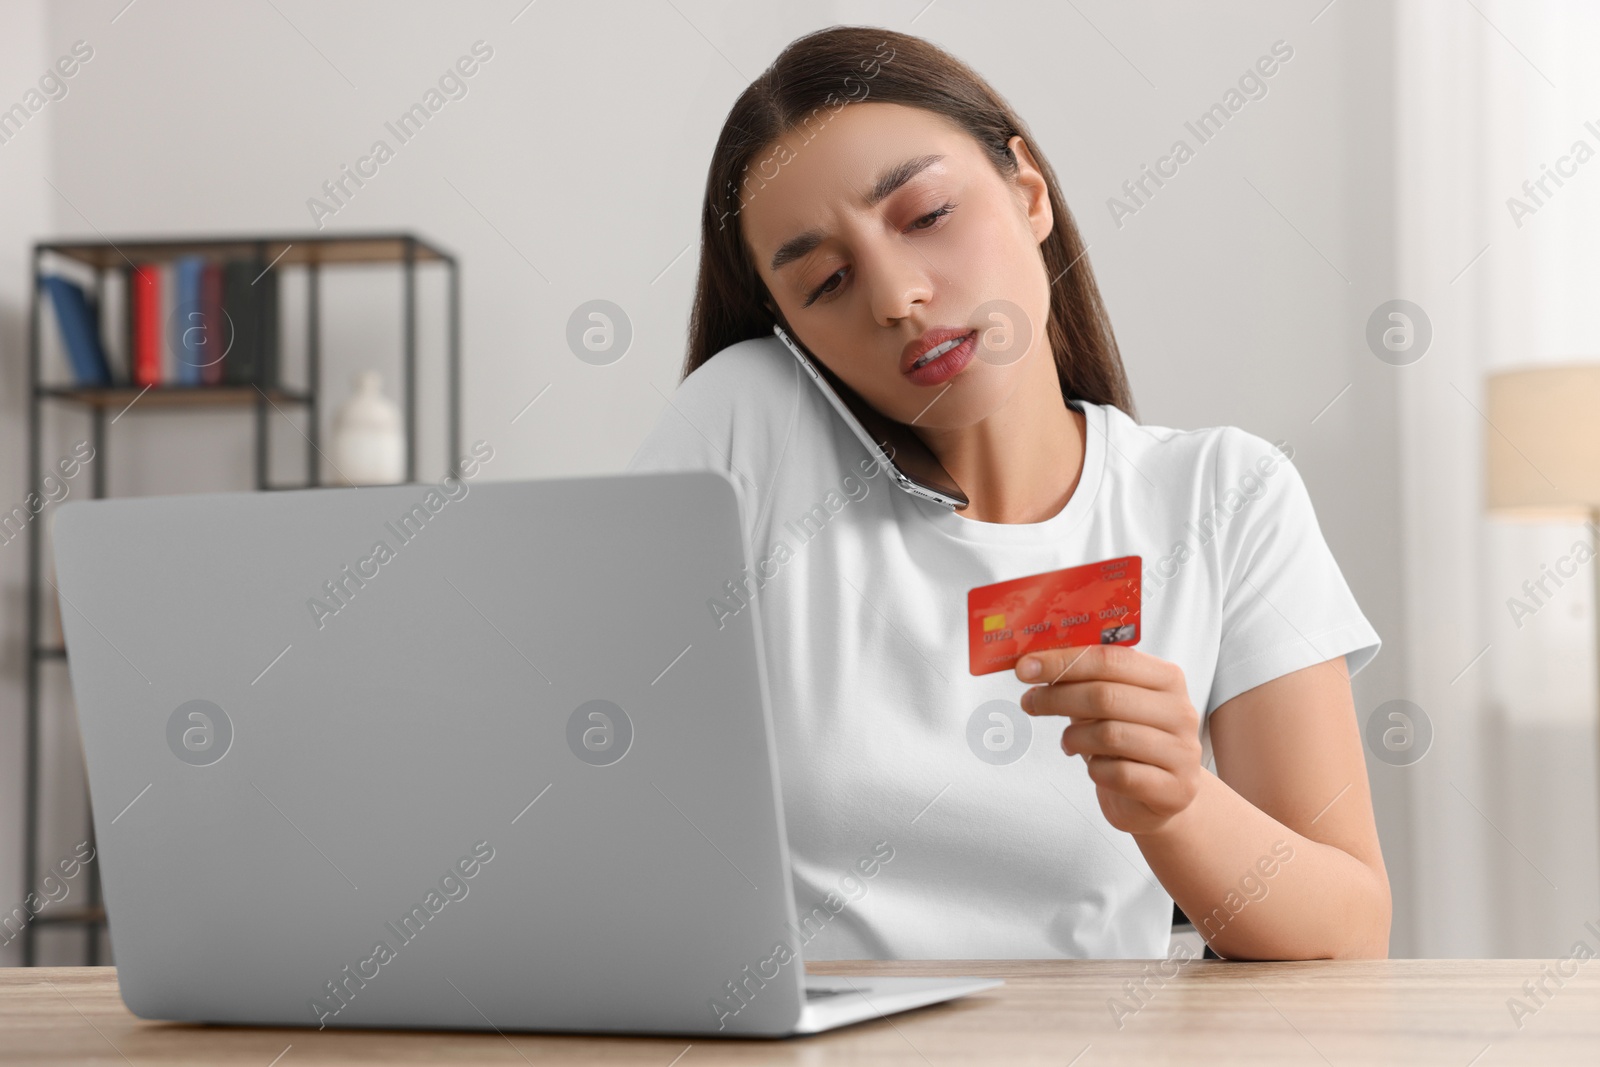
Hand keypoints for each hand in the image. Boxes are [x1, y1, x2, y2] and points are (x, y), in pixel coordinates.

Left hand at [1017, 645, 1203, 834]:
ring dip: (1074, 737)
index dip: (1064, 661)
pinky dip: (1096, 770)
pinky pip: (1120, 774)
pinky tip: (1095, 767)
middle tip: (1030, 702)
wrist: (1161, 797)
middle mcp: (1180, 712)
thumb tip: (1033, 663)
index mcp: (1167, 679)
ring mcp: (1182, 753)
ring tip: (1067, 740)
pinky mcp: (1174, 789)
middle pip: (1107, 696)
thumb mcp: (1112, 704)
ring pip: (1111, 735)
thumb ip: (1083, 681)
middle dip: (1058, 697)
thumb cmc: (1130, 742)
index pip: (1111, 659)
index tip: (1025, 667)